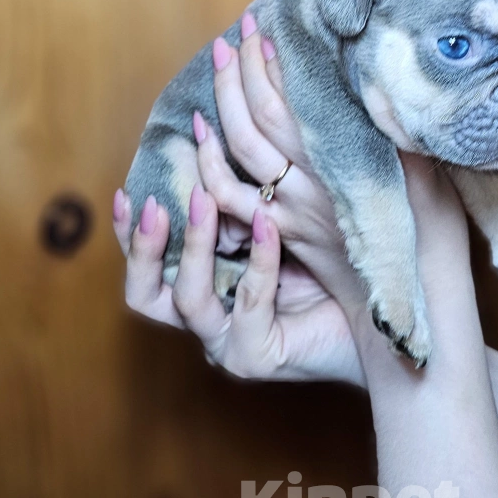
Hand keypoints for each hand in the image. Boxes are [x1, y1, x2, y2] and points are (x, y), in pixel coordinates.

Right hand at [113, 187, 363, 383]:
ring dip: (194, 245)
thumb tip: (216, 142)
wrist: (372, 324)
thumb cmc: (327, 272)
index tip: (125, 192)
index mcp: (202, 293)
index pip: (148, 269)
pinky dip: (258, 258)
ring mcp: (227, 344)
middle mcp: (206, 322)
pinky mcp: (258, 355)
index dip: (129, 234)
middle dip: (142, 247)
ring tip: (206, 200)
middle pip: (144, 295)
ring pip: (189, 299)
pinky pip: (250, 300)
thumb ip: (240, 207)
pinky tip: (267, 224)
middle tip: (152, 202)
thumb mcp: (273, 231)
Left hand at [196, 14, 472, 352]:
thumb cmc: (435, 243)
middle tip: (237, 32)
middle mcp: (309, 188)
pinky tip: (203, 132)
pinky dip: (209, 164)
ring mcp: (290, 212)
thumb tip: (379, 84)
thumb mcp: (431, 178)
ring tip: (219, 63)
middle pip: (257, 121)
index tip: (265, 27)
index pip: (292, 105)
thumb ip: (401, 133)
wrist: (415, 311)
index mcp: (344, 168)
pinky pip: (232, 197)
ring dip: (221, 105)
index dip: (272, 64)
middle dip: (241, 71)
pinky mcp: (284, 232)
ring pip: (237, 153)